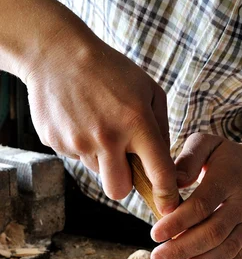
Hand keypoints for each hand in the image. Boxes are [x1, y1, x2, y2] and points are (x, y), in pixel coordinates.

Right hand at [24, 17, 178, 213]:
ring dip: (102, 158)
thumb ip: (161, 129)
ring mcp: (78, 141)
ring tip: (98, 125)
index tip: (168, 206)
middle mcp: (107, 137)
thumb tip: (163, 163)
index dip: (166, 195)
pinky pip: (76, 157)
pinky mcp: (56, 142)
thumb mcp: (149, 90)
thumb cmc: (110, 70)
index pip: (158, 172)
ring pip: (97, 172)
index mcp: (137, 122)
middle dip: (124, 184)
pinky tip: (80, 120)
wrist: (57, 52)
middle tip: (124, 163)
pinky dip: (81, 145)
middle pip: (119, 191)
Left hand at [150, 133, 241, 258]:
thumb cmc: (226, 158)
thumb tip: (172, 183)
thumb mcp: (207, 144)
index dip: (177, 222)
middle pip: (213, 232)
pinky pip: (240, 254)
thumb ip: (188, 158)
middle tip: (158, 258)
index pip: (201, 205)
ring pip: (227, 248)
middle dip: (183, 249)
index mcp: (229, 177)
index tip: (155, 234)